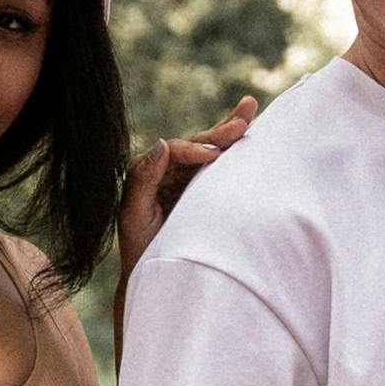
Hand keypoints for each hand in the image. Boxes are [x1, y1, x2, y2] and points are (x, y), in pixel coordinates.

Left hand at [116, 94, 259, 300]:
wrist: (153, 277)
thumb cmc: (141, 251)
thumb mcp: (134, 216)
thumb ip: (143, 180)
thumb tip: (161, 144)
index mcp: (147, 172)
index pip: (173, 151)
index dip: (192, 150)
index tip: (212, 155)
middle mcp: (166, 170)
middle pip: (195, 144)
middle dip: (219, 131)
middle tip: (244, 116)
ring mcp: (185, 178)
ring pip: (210, 150)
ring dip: (230, 131)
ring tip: (249, 108)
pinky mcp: (201, 189)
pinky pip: (219, 166)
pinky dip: (233, 149)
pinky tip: (247, 130)